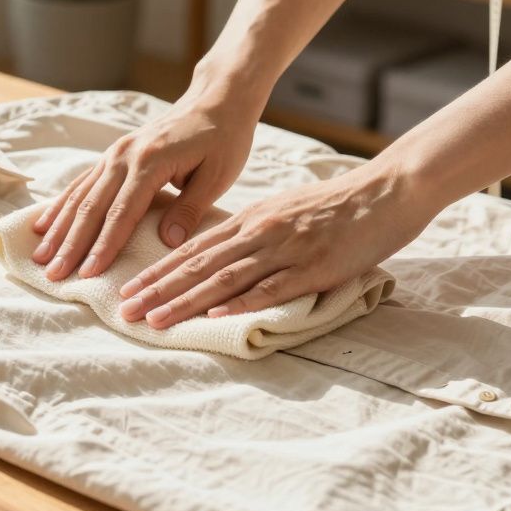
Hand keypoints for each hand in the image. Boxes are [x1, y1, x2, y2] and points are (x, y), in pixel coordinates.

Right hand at [30, 95, 256, 280]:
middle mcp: (124, 155)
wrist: (215, 99)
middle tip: (53, 275)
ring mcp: (114, 153)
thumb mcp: (218, 175)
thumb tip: (167, 242)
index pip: (122, 212)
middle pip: (91, 206)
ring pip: (80, 195)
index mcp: (150, 161)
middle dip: (71, 244)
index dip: (104, 245)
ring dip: (59, 229)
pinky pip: (80, 183)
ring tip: (41, 258)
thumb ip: (190, 209)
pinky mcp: (112, 155)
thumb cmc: (223, 138)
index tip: (89, 274)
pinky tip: (44, 226)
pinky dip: (61, 205)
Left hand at [117, 161, 432, 328]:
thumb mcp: (283, 212)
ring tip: (154, 320)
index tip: (127, 290)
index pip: (192, 249)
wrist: (387, 191)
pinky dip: (241, 302)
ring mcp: (285, 249)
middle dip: (156, 290)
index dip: (157, 272)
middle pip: (197, 264)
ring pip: (224, 278)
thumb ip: (251, 233)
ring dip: (185, 301)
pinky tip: (215, 315)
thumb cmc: (335, 206)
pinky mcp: (313, 266)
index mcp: (250, 219)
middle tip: (123, 310)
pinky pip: (271, 287)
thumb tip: (218, 255)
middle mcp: (259, 232)